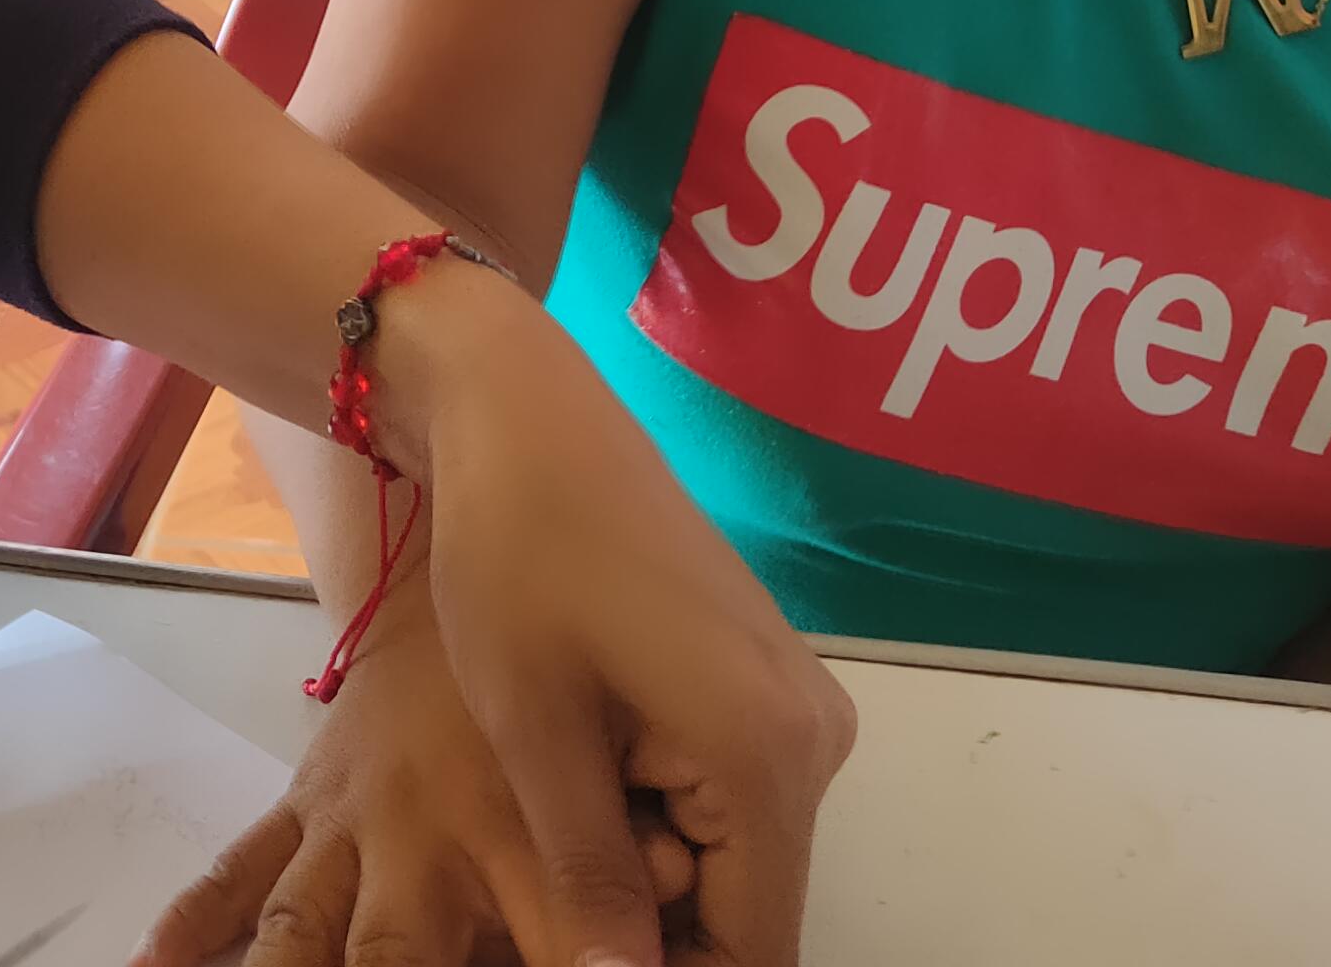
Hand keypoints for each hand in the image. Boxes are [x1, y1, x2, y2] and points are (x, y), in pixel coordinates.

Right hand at [139, 603, 691, 966]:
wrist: (466, 574)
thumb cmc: (561, 684)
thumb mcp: (609, 772)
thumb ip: (627, 865)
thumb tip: (653, 929)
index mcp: (520, 842)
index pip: (544, 953)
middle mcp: (425, 843)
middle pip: (391, 960)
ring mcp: (351, 826)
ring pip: (296, 926)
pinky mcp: (304, 805)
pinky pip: (238, 869)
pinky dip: (191, 922)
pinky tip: (150, 964)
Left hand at [395, 267, 855, 963]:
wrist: (526, 417)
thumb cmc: (516, 556)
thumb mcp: (536, 732)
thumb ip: (590, 879)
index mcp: (768, 755)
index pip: (753, 950)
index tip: (580, 959)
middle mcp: (814, 740)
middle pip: (743, 908)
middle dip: (647, 919)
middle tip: (542, 858)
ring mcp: (796, 711)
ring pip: (727, 858)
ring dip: (640, 865)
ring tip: (546, 809)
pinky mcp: (764, 690)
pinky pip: (722, 799)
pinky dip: (648, 812)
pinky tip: (574, 769)